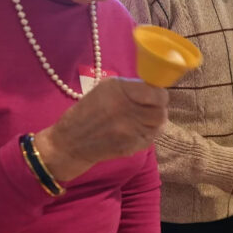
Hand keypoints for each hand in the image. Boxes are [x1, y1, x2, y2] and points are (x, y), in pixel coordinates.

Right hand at [34, 78, 167, 181]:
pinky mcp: (131, 146)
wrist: (71, 141)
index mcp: (120, 91)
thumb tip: (153, 86)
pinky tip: (136, 130)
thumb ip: (130, 87)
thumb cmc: (87, 111)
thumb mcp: (104, 89)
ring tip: (144, 119)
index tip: (155, 95)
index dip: (159, 94)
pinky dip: (148, 133)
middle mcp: (126, 109)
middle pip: (161, 110)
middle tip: (151, 108)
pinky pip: (151, 138)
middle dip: (158, 108)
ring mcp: (130, 130)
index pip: (157, 93)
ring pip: (158, 125)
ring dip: (154, 121)